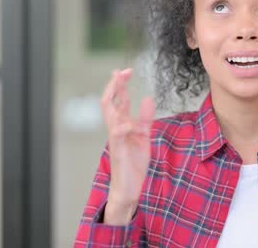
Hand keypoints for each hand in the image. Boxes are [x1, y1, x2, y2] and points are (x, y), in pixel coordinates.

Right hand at [100, 68, 155, 223]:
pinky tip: (129, 122)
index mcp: (122, 124)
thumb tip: (148, 98)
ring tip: (120, 83)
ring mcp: (116, 139)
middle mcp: (116, 128)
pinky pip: (118, 135)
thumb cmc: (134, 162)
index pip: (117, 100)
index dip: (120, 85)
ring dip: (115, 97)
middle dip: (115, 85)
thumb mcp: (144, 135)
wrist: (129, 186)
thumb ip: (145, 118)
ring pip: (110, 114)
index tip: (126, 70)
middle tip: (122, 71)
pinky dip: (123, 126)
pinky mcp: (119, 150)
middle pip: (109, 102)